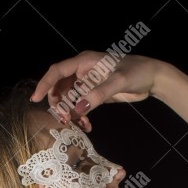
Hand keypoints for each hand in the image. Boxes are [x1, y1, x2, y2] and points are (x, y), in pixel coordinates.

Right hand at [31, 50, 161, 130]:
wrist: (152, 78)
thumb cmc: (136, 72)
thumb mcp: (118, 82)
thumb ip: (98, 94)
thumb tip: (78, 109)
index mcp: (85, 62)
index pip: (58, 71)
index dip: (45, 84)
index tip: (35, 99)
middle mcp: (83, 71)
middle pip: (60, 87)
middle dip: (58, 104)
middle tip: (64, 120)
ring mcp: (89, 83)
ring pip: (69, 99)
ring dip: (70, 113)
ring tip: (78, 125)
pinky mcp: (95, 94)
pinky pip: (81, 106)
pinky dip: (80, 116)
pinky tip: (87, 125)